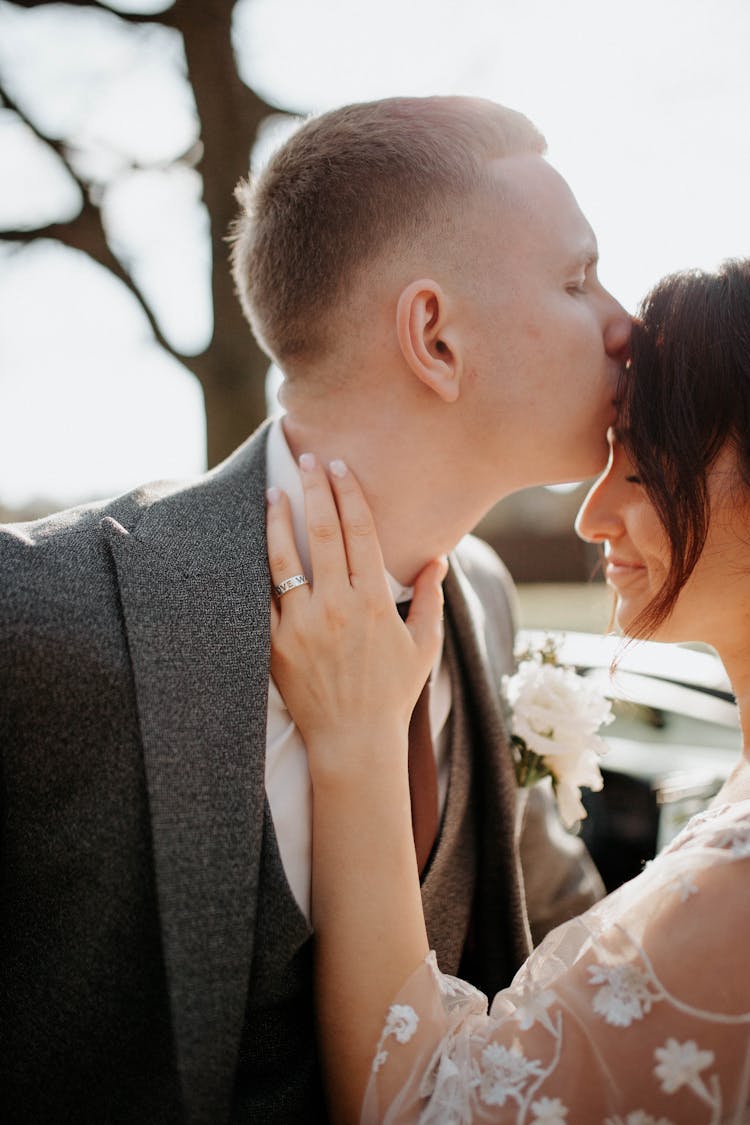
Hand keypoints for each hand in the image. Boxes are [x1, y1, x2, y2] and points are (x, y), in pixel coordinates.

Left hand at [266, 454, 446, 783]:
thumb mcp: (424, 646)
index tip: (341, 467)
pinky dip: (262, 566)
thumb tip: (438, 558)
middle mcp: (337, 607)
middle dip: (315, 490)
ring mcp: (303, 624)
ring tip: (274, 492)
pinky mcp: (277, 642)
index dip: (349, 494)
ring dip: (279, 519)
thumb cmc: (392, 693)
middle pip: (324, 533)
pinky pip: (266, 596)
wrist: (353, 740)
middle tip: (307, 458)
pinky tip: (258, 542)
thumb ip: (430, 599)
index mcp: (373, 603)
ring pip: (285, 559)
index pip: (360, 533)